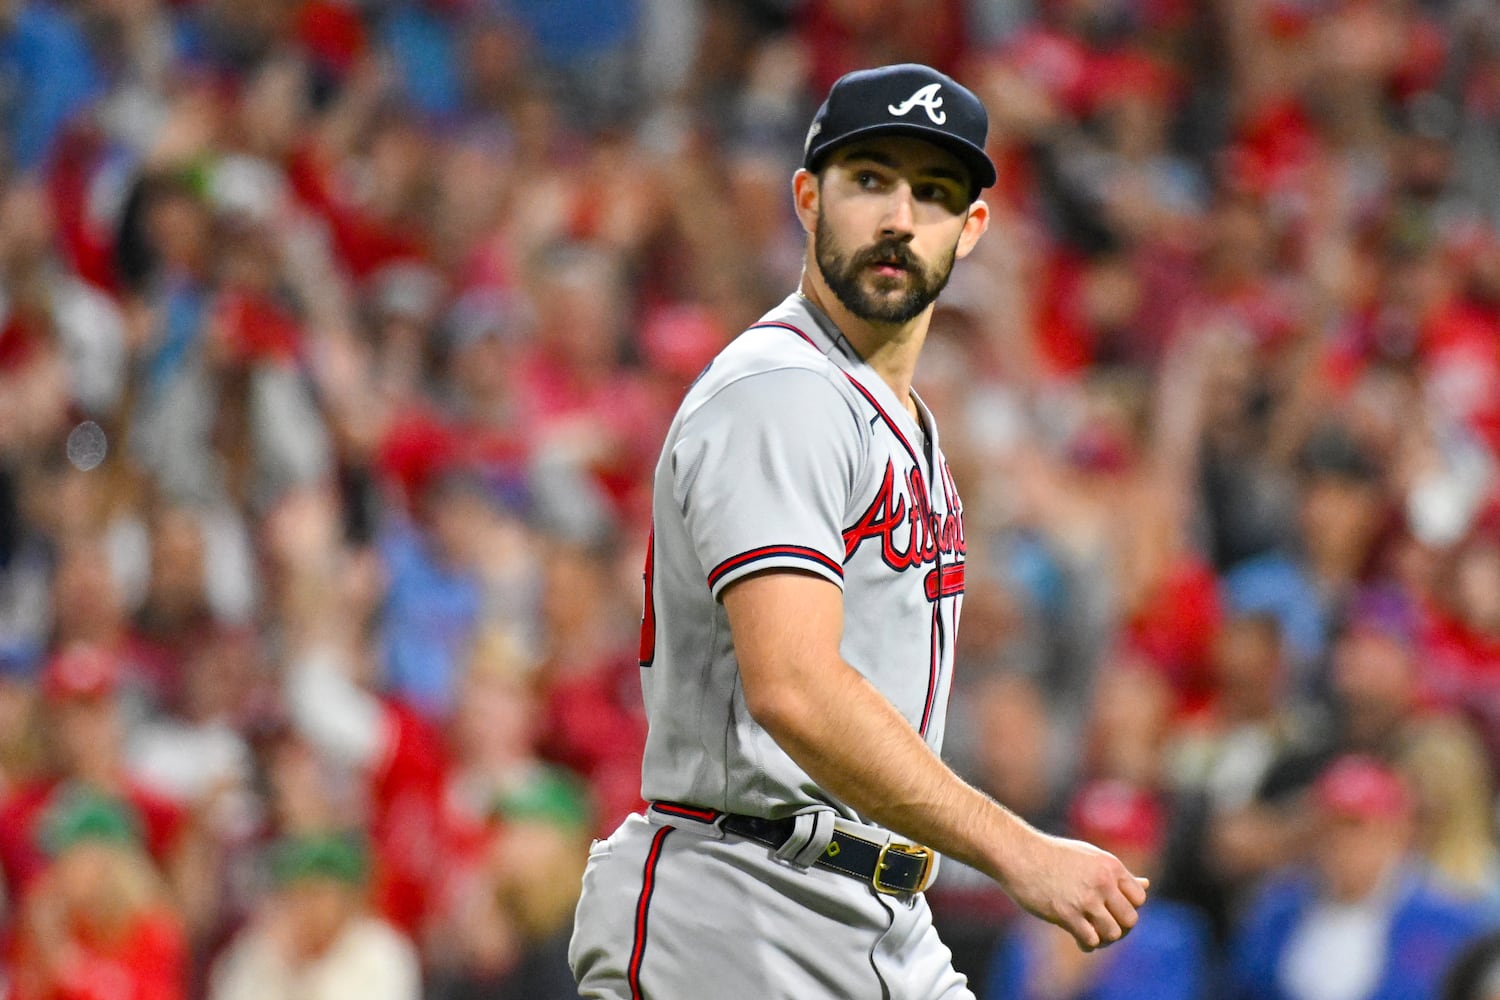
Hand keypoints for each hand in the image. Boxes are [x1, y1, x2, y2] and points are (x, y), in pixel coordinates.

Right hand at [998, 829, 1148, 951]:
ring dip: (1103, 938)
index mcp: (1110, 866)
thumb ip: (1116, 873)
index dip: (1128, 907)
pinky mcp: (1066, 914)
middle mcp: (1102, 882)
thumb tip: (1145, 884)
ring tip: (1090, 932)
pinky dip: (1087, 944)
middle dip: (1119, 927)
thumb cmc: (1052, 854)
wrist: (1018, 854)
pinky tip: (1077, 936)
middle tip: (1103, 925)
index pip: (1139, 898)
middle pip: (1130, 920)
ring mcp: (1085, 899)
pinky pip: (1090, 940)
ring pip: (1113, 933)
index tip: (1113, 909)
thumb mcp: (1090, 856)